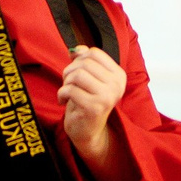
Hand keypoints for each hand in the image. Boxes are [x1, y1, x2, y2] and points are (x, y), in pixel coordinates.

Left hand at [58, 46, 126, 163]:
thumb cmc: (87, 101)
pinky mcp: (94, 107)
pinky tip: (63, 101)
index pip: (94, 52)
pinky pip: (70, 90)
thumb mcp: (89, 78)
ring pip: (77, 75)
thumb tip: (75, 49)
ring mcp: (107, 96)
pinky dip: (61, 94)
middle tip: (68, 84)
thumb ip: (85, 61)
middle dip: (70, 71)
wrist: (88, 130)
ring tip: (66, 92)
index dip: (79, 59)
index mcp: (119, 75)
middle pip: (84, 62)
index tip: (75, 71)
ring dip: (65, 82)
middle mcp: (117, 85)